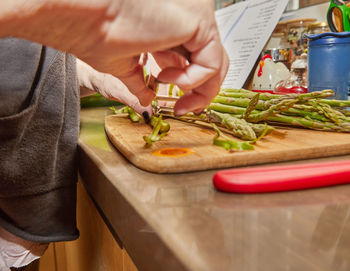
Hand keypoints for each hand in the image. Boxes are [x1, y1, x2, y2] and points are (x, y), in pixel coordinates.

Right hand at [1, 0, 228, 114]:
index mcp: (171, 32)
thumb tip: (148, 103)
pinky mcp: (199, 21)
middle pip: (213, 63)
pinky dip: (193, 81)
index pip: (198, 60)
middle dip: (201, 93)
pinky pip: (211, 62)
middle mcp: (187, 23)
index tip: (180, 106)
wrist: (87, 24)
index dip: (192, 86)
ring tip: (172, 94)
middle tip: (183, 110)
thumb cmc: (98, 38)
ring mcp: (196, 19)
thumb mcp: (127, 71)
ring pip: (217, 64)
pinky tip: (167, 79)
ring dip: (198, 90)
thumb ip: (143, 85)